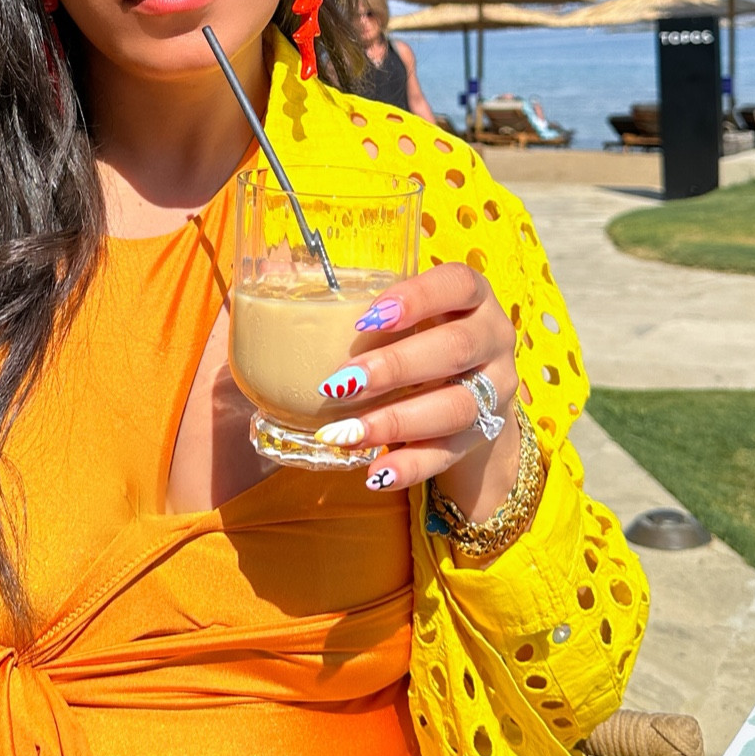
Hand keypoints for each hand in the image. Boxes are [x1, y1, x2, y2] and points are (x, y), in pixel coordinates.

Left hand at [313, 264, 522, 508]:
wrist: (470, 385)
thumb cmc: (415, 332)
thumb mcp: (400, 311)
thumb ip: (353, 301)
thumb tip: (258, 281)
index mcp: (472, 295)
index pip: (457, 283)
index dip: (418, 296)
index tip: (369, 315)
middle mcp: (493, 336)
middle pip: (454, 348)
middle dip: (396, 367)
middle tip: (341, 383)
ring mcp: (496, 387)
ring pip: (456, 405)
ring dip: (396, 420)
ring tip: (344, 434)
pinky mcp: (485, 433)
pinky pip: (450, 452)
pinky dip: (411, 465)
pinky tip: (375, 474)